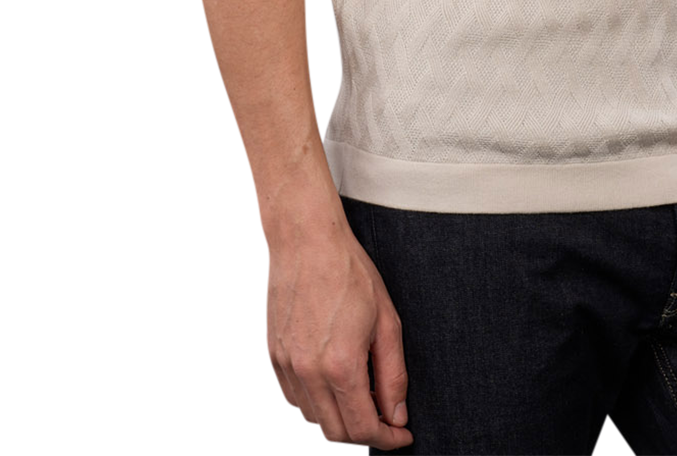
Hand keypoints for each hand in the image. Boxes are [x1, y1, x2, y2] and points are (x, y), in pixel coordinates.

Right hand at [266, 217, 412, 447]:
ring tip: (363, 393)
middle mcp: (308, 372)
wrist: (307, 241)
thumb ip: (393, 375)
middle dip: (366, 434)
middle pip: (337, 433)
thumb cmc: (350, 273)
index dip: (387, 439)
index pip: (363, 429)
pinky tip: (336, 380)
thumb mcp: (387, 321)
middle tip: (386, 416)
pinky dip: (318, 402)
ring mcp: (286, 366)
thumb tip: (398, 415)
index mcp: (340, 365)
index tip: (402, 435)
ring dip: (341, 418)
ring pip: (314, 419)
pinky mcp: (274, 357)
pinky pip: (296, 399)